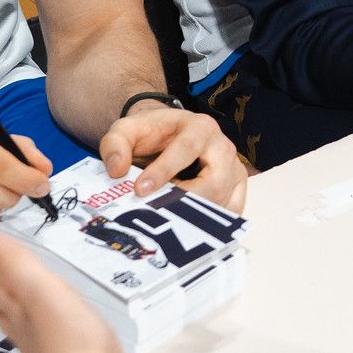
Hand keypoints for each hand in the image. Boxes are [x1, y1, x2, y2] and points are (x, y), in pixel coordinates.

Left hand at [0, 228, 133, 352]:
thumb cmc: (70, 340)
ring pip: (21, 323)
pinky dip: (43, 326)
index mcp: (18, 309)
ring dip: (16, 305)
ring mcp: (43, 350)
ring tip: (19, 292)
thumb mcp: (41, 291)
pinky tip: (52, 329)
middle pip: (3, 303)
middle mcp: (24, 330)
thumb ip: (11, 264)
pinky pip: (46, 338)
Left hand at [99, 105, 247, 209]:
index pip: (187, 149)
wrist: (169, 136)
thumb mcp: (127, 130)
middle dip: (184, 201)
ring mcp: (233, 168)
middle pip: (213, 181)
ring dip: (194, 214)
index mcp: (200, 127)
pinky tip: (187, 225)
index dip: (164, 171)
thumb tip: (117, 170)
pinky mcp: (236, 187)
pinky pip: (231, 211)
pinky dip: (211, 222)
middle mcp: (222, 147)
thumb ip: (115, 145)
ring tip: (166, 219)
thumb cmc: (150, 134)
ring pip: (222, 201)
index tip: (140, 189)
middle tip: (156, 213)